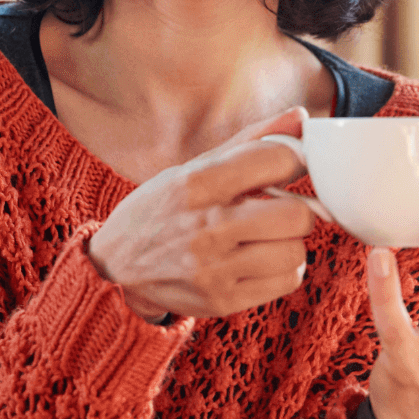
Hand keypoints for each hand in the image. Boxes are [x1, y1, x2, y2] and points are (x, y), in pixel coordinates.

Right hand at [86, 106, 317, 321]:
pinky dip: (283, 269)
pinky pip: (288, 281)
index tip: (289, 166)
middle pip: (297, 216)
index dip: (295, 161)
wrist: (115, 264)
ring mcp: (213, 269)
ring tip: (264, 238)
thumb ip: (252, 141)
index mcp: (197, 183)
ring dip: (288, 242)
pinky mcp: (222, 301)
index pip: (277, 160)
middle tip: (278, 209)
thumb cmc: (163, 208)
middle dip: (296, 209)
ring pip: (295, 252)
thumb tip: (302, 117)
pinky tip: (259, 260)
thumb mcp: (195, 168)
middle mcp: (204, 227)